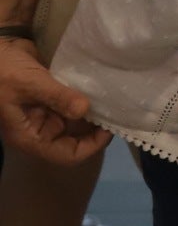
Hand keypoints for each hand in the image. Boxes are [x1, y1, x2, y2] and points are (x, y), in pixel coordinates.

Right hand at [0, 40, 109, 165]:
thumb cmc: (2, 71)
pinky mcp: (50, 97)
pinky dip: (86, 98)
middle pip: (76, 139)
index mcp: (29, 136)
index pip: (67, 155)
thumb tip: (85, 110)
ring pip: (76, 120)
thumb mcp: (29, 84)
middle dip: (96, 128)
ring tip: (114, 98)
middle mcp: (39, 128)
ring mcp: (45, 113)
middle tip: (118, 110)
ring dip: (93, 111)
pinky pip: (72, 103)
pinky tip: (101, 88)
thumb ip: (57, 97)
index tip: (111, 127)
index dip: (91, 146)